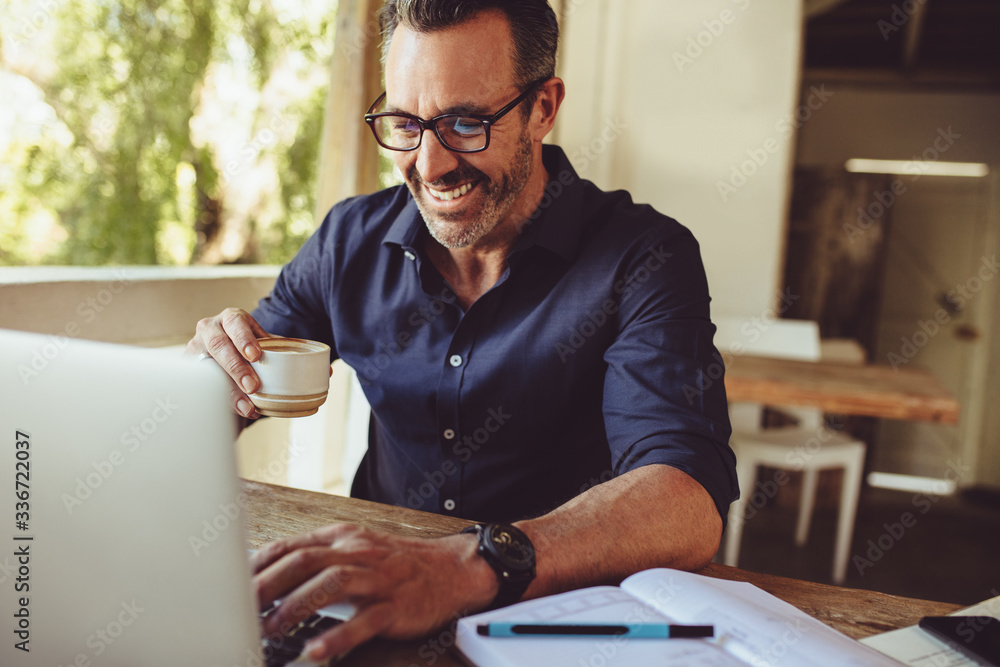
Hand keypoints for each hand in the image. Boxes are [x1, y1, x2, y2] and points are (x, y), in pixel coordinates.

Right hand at [185, 307, 271, 418]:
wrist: (218, 354)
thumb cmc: (244, 345)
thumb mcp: (258, 342)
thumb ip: (280, 349)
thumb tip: (318, 366)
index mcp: (231, 319)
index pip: (235, 323)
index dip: (244, 338)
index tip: (255, 356)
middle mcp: (210, 329)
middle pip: (219, 345)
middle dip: (236, 367)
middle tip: (252, 386)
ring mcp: (196, 348)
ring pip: (207, 367)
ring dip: (228, 390)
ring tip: (246, 407)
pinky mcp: (189, 368)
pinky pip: (199, 385)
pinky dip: (217, 400)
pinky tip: (231, 411)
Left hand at [251, 524, 497, 661]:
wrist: (451, 570)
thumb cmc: (398, 564)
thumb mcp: (356, 549)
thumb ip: (319, 557)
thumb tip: (271, 573)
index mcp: (343, 539)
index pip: (293, 546)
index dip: (260, 564)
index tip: (233, 583)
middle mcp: (358, 554)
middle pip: (305, 562)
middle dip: (268, 585)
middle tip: (242, 609)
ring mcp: (377, 579)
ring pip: (331, 585)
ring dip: (295, 607)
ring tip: (270, 629)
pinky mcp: (394, 606)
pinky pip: (363, 622)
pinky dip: (336, 637)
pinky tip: (314, 651)